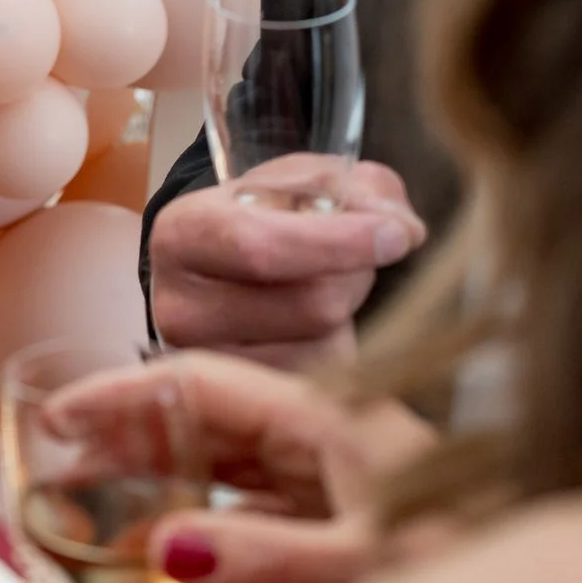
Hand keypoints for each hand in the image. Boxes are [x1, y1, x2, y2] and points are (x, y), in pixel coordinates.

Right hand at [44, 350, 437, 582]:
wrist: (516, 570)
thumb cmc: (457, 549)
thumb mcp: (357, 556)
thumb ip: (262, 553)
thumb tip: (167, 547)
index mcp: (323, 413)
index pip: (200, 381)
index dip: (124, 393)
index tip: (62, 411)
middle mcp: (318, 428)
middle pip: (200, 412)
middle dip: (126, 430)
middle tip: (57, 456)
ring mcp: (325, 465)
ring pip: (219, 452)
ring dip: (155, 468)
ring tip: (90, 490)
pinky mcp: (330, 503)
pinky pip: (245, 491)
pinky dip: (195, 505)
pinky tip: (163, 531)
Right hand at [148, 162, 425, 367]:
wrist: (218, 272)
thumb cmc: (259, 218)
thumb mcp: (293, 181)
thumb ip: (351, 186)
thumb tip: (401, 227)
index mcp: (181, 237)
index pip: (263, 247)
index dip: (340, 242)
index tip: (397, 234)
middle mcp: (180, 308)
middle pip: (313, 303)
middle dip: (356, 274)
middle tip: (357, 252)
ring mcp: (211, 364)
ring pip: (328, 343)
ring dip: (351, 311)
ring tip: (325, 285)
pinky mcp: (246, 401)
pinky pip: (330, 378)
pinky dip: (341, 346)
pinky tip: (318, 325)